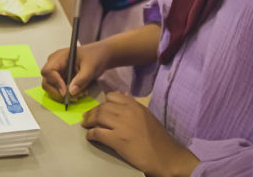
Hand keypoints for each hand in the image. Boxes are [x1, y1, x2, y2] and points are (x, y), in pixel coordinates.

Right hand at [40, 40, 112, 101]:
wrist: (100, 55)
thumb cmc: (95, 56)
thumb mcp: (91, 67)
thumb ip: (81, 79)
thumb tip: (71, 91)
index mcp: (60, 57)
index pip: (48, 71)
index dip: (55, 83)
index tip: (65, 92)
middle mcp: (55, 63)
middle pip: (47, 81)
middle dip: (57, 92)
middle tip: (71, 98)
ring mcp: (57, 71)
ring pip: (51, 87)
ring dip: (62, 95)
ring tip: (77, 96)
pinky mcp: (61, 77)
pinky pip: (58, 89)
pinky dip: (65, 94)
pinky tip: (77, 94)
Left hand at [81, 93, 198, 176]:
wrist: (166, 157)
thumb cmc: (159, 139)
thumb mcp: (147, 116)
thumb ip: (134, 106)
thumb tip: (124, 95)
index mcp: (135, 106)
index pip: (113, 96)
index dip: (104, 102)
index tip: (100, 107)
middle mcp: (128, 112)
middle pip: (103, 106)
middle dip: (93, 112)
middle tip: (87, 117)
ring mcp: (122, 125)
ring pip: (98, 117)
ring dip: (89, 121)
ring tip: (85, 125)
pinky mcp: (117, 140)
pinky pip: (98, 133)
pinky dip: (91, 134)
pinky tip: (90, 136)